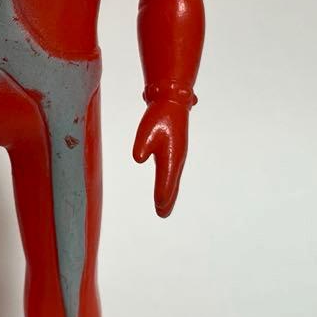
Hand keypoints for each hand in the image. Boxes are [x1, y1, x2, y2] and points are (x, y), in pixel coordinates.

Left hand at [132, 98, 189, 216]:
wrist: (171, 102)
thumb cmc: (159, 116)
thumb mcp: (146, 131)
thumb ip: (142, 146)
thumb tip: (138, 158)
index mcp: (172, 155)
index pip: (167, 180)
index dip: (163, 194)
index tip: (160, 208)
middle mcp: (177, 158)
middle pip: (172, 184)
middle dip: (167, 199)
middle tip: (162, 214)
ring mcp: (177, 154)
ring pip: (173, 179)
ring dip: (170, 193)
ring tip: (164, 207)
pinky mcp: (174, 150)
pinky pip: (172, 172)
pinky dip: (170, 183)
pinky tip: (167, 187)